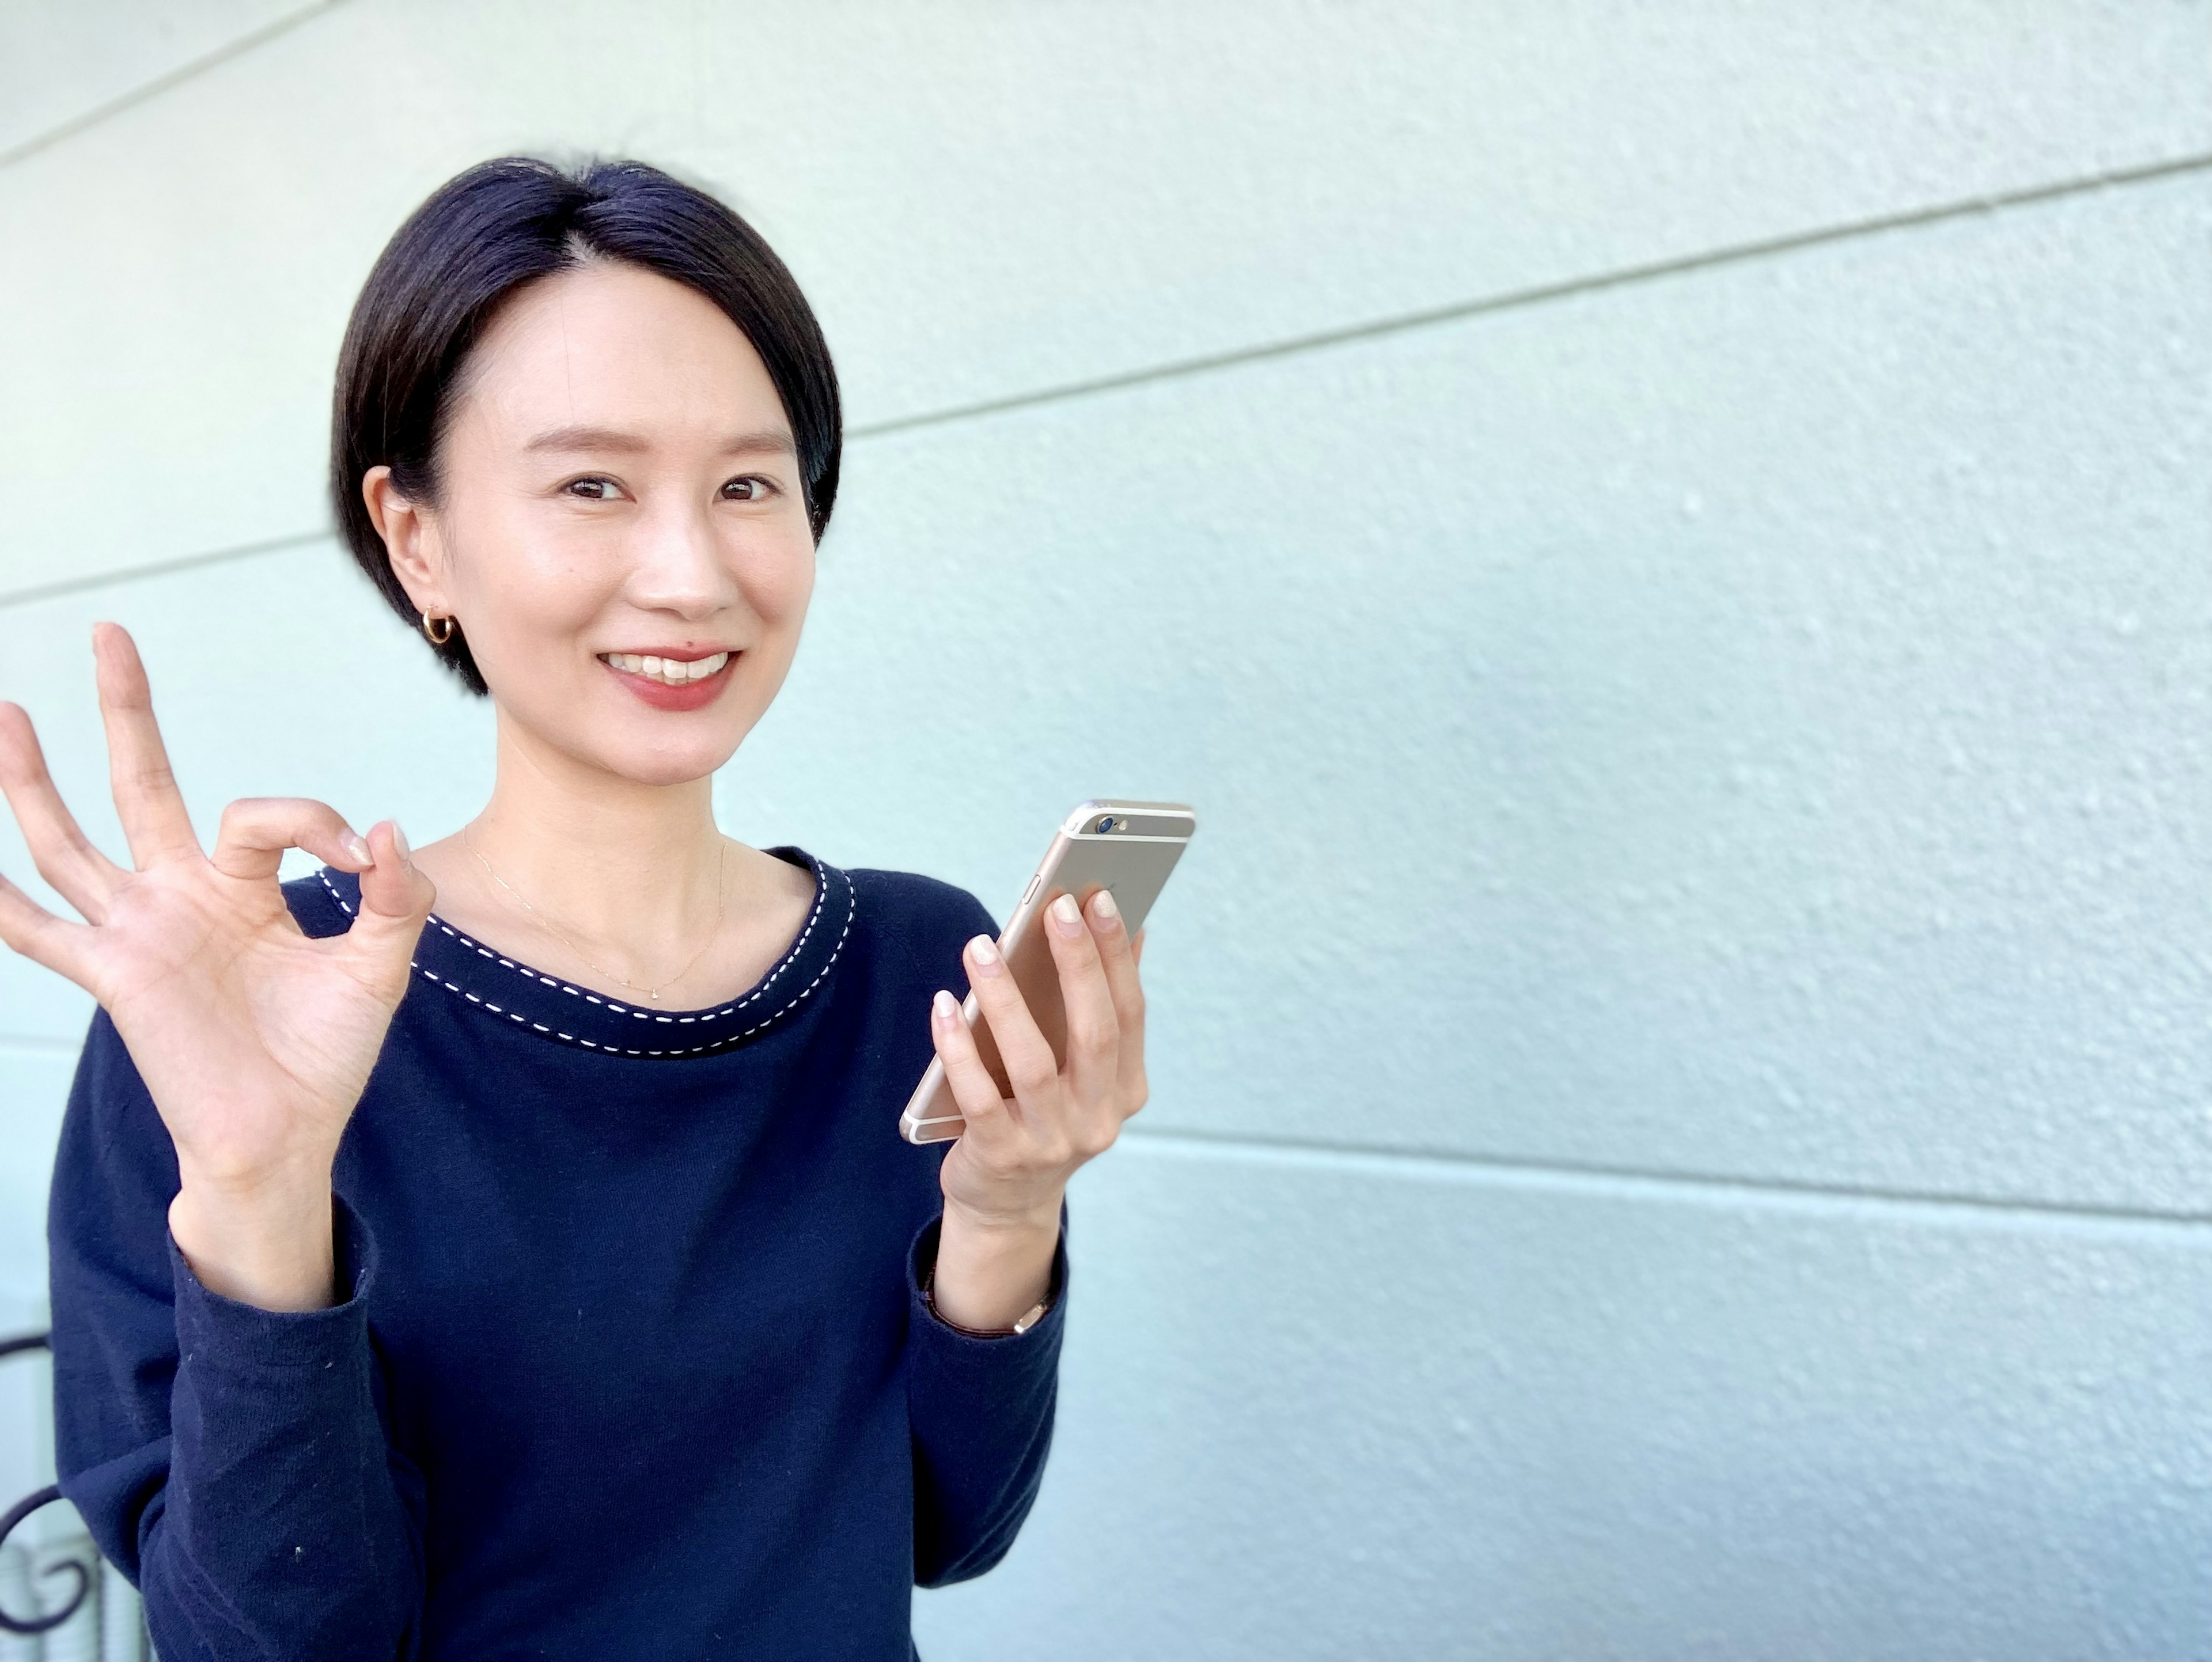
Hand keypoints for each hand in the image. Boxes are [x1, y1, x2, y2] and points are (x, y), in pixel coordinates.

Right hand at [0, 625, 434, 1308]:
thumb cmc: (326, 1053)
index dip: (319, 824)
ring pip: (74, 841)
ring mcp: (141, 930)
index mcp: (248, 886)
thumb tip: (387, 829)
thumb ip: (395, 900)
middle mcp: (185, 895)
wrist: (289, 1134)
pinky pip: (42, 935)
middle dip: (127, 711)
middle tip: (110, 635)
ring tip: (4, 711)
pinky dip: (2, 904)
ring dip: (34, 781)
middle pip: (145, 783)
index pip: (268, 816)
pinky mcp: (117, 975)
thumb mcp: (379, 969)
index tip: (364, 862)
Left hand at [925, 888, 1146, 1327]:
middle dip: (1078, 965)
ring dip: (1006, 1000)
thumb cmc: (1041, 1112)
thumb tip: (1129, 928)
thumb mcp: (1080, 1070)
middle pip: (1094, 1032)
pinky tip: (945, 1004)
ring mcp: (1051, 1143)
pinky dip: (959, 1048)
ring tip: (981, 947)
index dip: (1116, 955)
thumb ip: (1099, 1008)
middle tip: (1056, 908)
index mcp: (1125, 1090)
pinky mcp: (1001, 1156)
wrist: (1006, 1203)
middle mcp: (1097, 1119)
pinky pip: (977, 1096)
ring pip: (1033, 1063)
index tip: (1100, 898)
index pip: (1129, 1013)